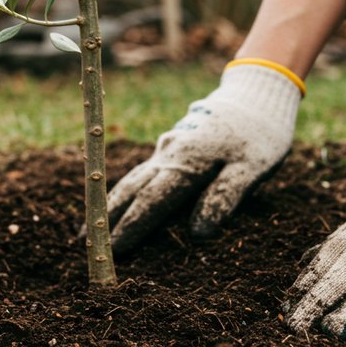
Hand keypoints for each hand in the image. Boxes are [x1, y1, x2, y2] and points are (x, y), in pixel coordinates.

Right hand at [106, 61, 303, 254]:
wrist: (255, 96)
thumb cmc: (259, 136)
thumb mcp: (253, 168)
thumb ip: (225, 196)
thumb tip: (198, 233)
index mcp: (187, 163)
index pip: (151, 201)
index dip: (131, 227)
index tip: (113, 250)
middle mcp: (169, 155)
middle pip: (131, 190)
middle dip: (108, 218)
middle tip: (85, 245)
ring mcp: (167, 149)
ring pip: (131, 179)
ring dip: (110, 204)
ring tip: (91, 228)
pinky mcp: (171, 147)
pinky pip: (141, 173)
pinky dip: (125, 191)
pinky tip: (118, 202)